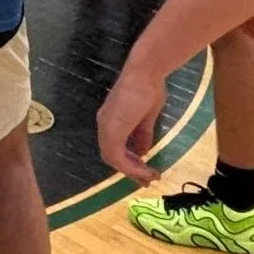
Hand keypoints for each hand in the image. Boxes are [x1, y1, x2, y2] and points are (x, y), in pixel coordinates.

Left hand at [98, 60, 167, 184]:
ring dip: (132, 171)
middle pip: (112, 156)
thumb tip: (144, 151)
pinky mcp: (112, 130)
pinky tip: (145, 170)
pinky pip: (117, 156)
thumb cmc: (148, 90)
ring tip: (149, 177)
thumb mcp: (146, 118)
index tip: (145, 170)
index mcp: (111, 121)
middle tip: (147, 180)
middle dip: (130, 170)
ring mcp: (106, 127)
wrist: (147, 74)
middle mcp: (104, 125)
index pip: (115, 147)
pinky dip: (130, 167)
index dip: (128, 162)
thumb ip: (143, 134)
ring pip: (113, 158)